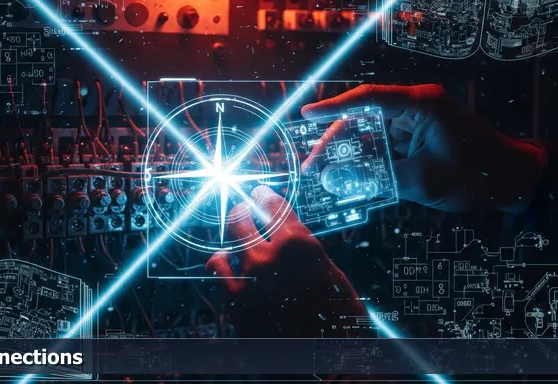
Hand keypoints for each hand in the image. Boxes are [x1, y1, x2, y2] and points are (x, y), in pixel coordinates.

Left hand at [206, 186, 366, 336]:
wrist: (327, 365)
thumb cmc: (340, 324)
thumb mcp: (334, 277)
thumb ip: (308, 252)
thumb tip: (292, 235)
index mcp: (301, 245)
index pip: (275, 206)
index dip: (265, 196)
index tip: (262, 193)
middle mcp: (270, 257)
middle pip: (243, 216)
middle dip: (244, 209)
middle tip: (246, 207)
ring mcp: (248, 279)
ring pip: (229, 239)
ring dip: (234, 233)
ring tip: (238, 233)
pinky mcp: (234, 301)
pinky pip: (217, 269)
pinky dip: (220, 260)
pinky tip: (225, 260)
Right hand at [301, 84, 546, 213]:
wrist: (513, 181)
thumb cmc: (477, 176)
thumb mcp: (422, 181)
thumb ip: (377, 178)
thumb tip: (338, 179)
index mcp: (421, 104)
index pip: (368, 99)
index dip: (334, 107)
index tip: (306, 115)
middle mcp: (417, 106)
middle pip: (364, 117)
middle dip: (336, 141)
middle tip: (312, 164)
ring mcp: (418, 120)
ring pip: (372, 131)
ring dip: (350, 152)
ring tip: (324, 173)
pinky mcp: (419, 135)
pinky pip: (385, 143)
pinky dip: (368, 158)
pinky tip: (349, 175)